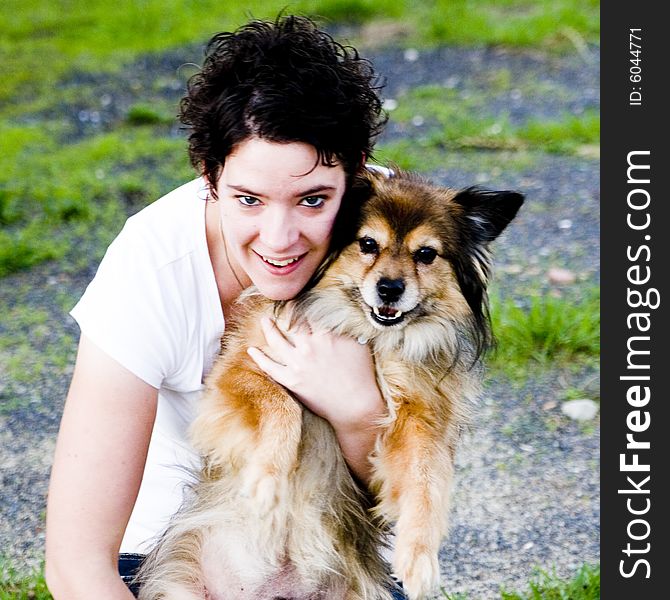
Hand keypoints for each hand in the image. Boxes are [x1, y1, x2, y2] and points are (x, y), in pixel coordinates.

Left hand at [247, 317, 386, 482]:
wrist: (355, 405)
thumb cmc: (362, 374)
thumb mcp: (359, 344)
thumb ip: (346, 327)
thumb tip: (339, 313)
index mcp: (326, 335)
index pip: (309, 312)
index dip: (301, 304)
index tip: (297, 299)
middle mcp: (309, 346)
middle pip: (290, 322)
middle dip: (284, 312)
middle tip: (280, 306)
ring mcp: (298, 364)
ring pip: (276, 340)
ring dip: (268, 328)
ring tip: (264, 321)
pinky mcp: (292, 381)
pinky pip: (270, 367)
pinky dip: (259, 358)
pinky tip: (252, 350)